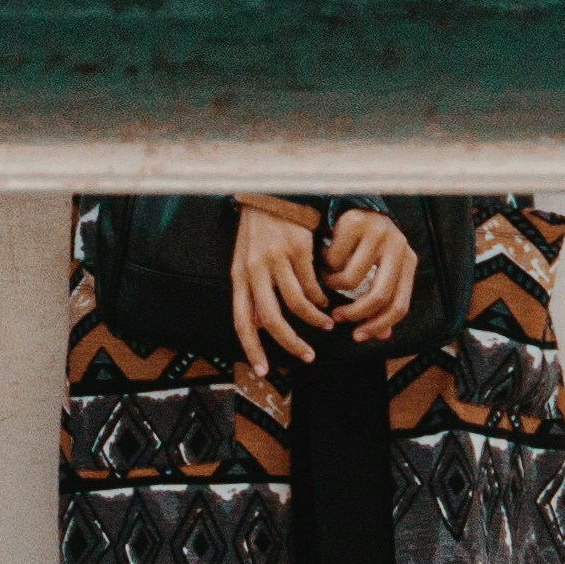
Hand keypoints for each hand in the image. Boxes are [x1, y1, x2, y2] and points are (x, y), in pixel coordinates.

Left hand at [224, 197, 337, 380]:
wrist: (268, 192)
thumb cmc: (257, 232)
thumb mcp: (245, 262)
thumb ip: (252, 293)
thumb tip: (258, 326)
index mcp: (238, 277)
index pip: (241, 322)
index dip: (252, 349)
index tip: (264, 371)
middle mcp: (254, 270)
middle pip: (271, 319)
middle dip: (291, 343)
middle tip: (307, 356)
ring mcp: (276, 259)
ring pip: (297, 303)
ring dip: (314, 320)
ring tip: (325, 325)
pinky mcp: (297, 248)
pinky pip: (312, 283)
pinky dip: (321, 297)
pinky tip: (326, 299)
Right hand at [321, 207, 416, 344]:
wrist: (355, 206)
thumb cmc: (367, 247)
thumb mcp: (379, 273)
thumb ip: (382, 303)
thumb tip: (383, 336)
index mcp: (409, 261)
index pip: (400, 305)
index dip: (378, 325)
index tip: (357, 335)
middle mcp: (398, 245)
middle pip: (379, 295)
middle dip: (355, 313)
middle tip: (337, 317)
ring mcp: (378, 232)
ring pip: (351, 278)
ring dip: (333, 285)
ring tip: (328, 278)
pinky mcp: (356, 222)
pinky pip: (334, 258)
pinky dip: (326, 264)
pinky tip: (325, 257)